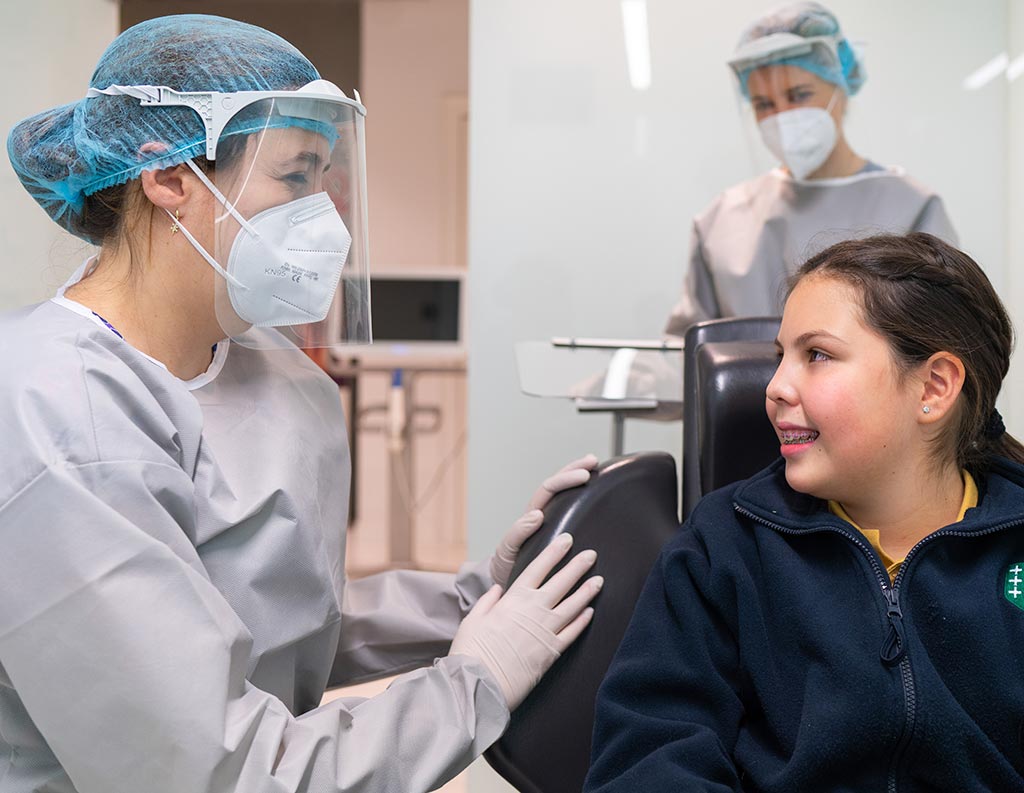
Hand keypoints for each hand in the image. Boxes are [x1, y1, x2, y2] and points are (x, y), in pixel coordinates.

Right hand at [451, 533, 601, 709]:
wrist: (480, 684)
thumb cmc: (472, 652)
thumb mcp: (473, 620)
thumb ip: (487, 602)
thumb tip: (497, 589)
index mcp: (514, 599)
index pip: (539, 568)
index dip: (554, 553)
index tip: (566, 540)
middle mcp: (534, 611)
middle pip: (561, 583)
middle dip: (577, 566)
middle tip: (592, 554)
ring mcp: (546, 631)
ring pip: (573, 605)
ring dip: (587, 591)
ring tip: (599, 580)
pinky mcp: (552, 652)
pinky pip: (572, 632)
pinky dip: (583, 621)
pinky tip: (591, 612)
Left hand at [490, 454, 598, 588]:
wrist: (507, 580)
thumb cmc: (507, 565)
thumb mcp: (508, 548)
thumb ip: (518, 532)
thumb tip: (536, 515)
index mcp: (532, 515)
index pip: (549, 489)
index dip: (566, 480)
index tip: (584, 476)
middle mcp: (542, 513)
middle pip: (558, 483)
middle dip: (574, 468)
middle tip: (592, 461)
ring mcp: (552, 522)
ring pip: (565, 493)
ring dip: (578, 476)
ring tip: (595, 466)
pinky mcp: (559, 533)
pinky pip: (572, 511)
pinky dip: (584, 497)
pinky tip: (596, 493)